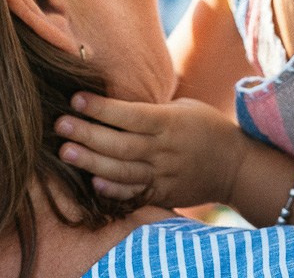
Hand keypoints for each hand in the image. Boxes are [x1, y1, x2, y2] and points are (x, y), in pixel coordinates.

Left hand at [55, 92, 248, 209]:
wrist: (235, 166)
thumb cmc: (204, 127)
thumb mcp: (182, 107)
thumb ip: (150, 109)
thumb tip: (111, 99)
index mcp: (169, 122)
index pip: (130, 114)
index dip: (101, 108)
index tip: (76, 99)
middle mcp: (164, 149)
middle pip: (120, 143)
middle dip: (87, 133)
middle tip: (59, 124)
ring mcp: (163, 174)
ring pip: (122, 171)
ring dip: (91, 162)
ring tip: (66, 151)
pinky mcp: (163, 194)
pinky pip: (134, 193)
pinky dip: (114, 190)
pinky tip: (93, 182)